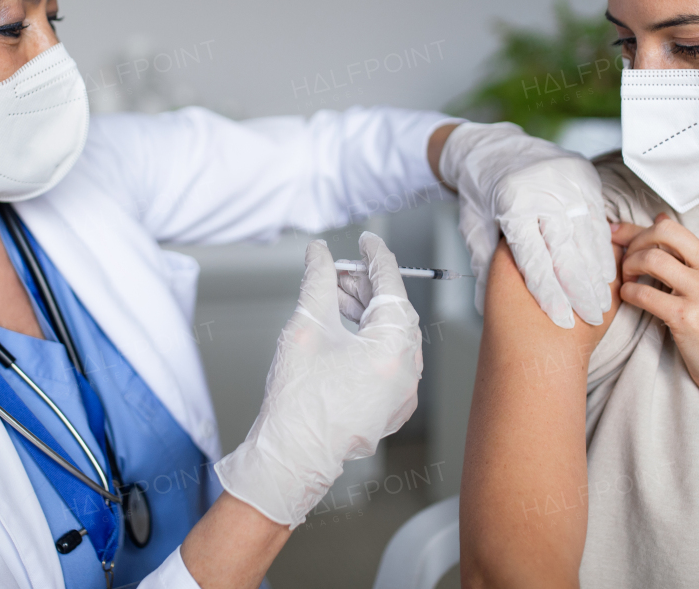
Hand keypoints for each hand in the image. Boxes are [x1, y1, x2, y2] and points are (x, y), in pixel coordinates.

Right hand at [213, 232, 421, 527]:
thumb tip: (319, 253)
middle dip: (365, 286)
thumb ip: (317, 280)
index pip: (391, 286)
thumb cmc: (297, 402)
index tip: (366, 240)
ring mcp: (402, 394)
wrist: (290, 458)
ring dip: (365, 313)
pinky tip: (342, 331)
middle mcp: (407, 372)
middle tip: (337, 271)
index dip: (376, 256)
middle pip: (394, 311)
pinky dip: (369, 340)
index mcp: (393, 349)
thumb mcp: (306, 326)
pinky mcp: (391, 407)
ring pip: (391, 336)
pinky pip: (388, 361)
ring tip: (332, 299)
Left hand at [440, 122, 614, 327]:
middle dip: (581, 289)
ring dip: (597, 273)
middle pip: (566, 249)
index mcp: (512, 203)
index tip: (561, 318)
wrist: (490, 144)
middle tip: (591, 318)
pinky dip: (603, 247)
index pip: (533, 257)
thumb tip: (483, 304)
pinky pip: (598, 217)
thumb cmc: (480, 189)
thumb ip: (484, 262)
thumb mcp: (473, 223)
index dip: (549, 291)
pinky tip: (606, 272)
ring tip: (602, 302)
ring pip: (588, 235)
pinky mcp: (584, 175)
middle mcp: (543, 190)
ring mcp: (567, 181)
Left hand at [612, 214, 698, 409]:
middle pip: (664, 232)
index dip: (639, 231)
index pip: (675, 230)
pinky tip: (630, 298)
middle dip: (635, 241)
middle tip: (625, 260)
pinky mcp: (688, 317)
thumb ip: (691, 255)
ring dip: (629, 267)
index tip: (617, 235)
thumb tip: (659, 217)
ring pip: (652, 259)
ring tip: (627, 280)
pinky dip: (629, 292)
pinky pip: (644, 293)